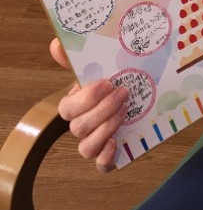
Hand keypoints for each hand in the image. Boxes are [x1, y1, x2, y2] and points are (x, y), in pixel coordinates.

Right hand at [50, 38, 128, 172]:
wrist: (138, 93)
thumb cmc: (114, 80)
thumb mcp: (100, 65)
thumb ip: (77, 57)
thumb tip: (56, 44)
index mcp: (75, 105)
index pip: (66, 109)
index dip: (86, 98)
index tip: (108, 82)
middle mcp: (82, 125)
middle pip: (78, 128)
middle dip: (102, 110)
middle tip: (123, 93)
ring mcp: (95, 142)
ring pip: (86, 147)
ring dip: (105, 129)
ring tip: (125, 111)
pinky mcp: (110, 155)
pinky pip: (101, 166)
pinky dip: (106, 158)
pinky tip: (116, 144)